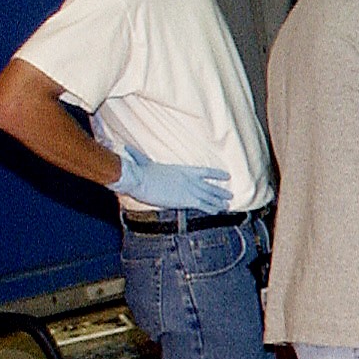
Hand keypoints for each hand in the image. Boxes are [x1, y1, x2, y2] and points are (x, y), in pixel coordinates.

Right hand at [112, 145, 231, 213]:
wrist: (140, 179)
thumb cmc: (140, 172)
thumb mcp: (142, 162)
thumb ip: (139, 156)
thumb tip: (127, 148)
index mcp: (182, 170)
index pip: (205, 171)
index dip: (216, 174)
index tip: (227, 175)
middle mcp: (189, 179)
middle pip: (210, 186)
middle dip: (220, 192)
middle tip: (230, 195)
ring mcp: (189, 189)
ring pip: (209, 196)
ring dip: (219, 202)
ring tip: (227, 205)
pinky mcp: (186, 200)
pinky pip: (203, 205)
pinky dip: (212, 208)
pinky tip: (218, 211)